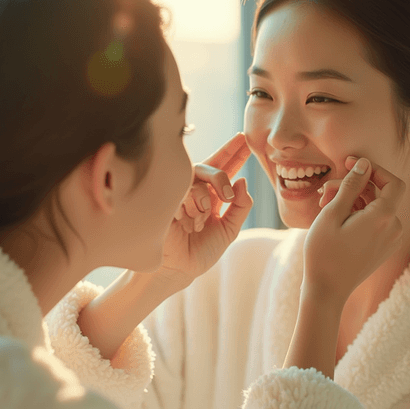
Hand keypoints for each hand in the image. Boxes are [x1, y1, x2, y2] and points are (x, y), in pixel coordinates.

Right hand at [156, 132, 252, 286]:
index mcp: (211, 195)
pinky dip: (189, 209)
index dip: (234, 152)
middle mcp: (195, 190)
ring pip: (197, 180)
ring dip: (203, 203)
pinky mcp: (165, 198)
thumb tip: (243, 181)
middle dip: (221, 177)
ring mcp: (179, 193)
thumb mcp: (229, 230)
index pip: (224, 168)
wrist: (179, 270)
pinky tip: (184, 224)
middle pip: (210, 166)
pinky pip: (182, 191)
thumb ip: (241, 206)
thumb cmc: (201, 251)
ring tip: (198, 223)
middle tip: (227, 197)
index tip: (244, 138)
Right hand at [302, 157, 404, 303]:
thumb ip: (351, 186)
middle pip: (380, 194)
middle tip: (324, 191)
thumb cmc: (324, 252)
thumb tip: (364, 164)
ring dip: (353, 201)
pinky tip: (337, 220)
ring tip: (326, 207)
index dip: (373, 169)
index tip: (350, 164)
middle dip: (354, 187)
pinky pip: (377, 221)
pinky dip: (359, 215)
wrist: (327, 290)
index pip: (392, 181)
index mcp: (383, 217)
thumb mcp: (332, 213)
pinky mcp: (384, 247)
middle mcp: (394, 228)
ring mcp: (391, 239)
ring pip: (376, 207)